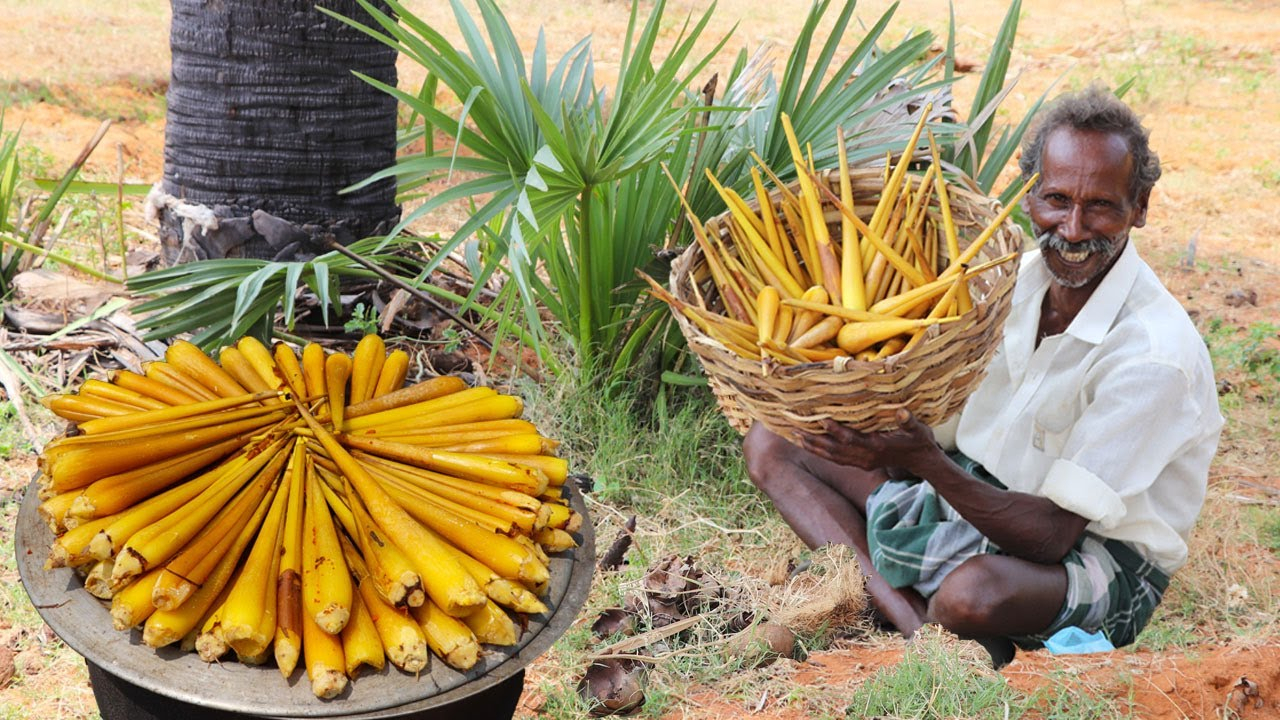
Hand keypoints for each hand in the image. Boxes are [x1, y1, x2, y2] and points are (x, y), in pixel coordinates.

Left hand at [797, 409, 938, 473]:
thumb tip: (902, 412)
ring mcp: (862, 461)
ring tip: (796, 437)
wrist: (921, 461)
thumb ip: (909, 421)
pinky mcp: (861, 464)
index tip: (821, 420)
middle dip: (814, 441)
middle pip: (834, 450)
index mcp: (876, 446)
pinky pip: (837, 460)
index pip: (851, 438)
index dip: (836, 430)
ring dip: (814, 447)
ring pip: (832, 456)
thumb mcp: (918, 429)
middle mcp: (865, 456)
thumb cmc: (919, 441)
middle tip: (795, 431)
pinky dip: (822, 453)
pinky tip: (811, 446)